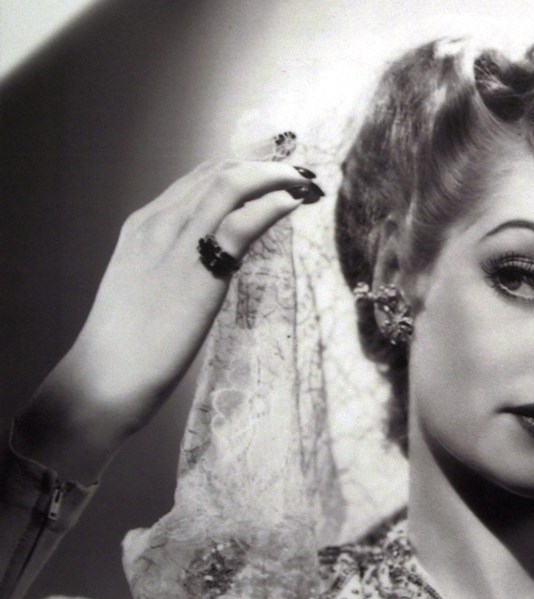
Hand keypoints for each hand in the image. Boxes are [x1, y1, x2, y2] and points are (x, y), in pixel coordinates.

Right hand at [14, 160, 321, 479]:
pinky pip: (244, 221)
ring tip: (306, 183)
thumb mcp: (147, 287)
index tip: (272, 175)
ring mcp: (176, 240)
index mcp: (144, 225)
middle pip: (219, 171)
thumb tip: (211, 260)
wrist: (106, 375)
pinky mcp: (199, 267)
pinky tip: (293, 204)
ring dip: (276, 177)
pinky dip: (273, 204)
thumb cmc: (128, 343)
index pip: (199, 178)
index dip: (242, 169)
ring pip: (232, 184)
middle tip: (299, 175)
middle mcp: (158, 222)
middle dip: (265, 166)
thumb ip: (175, 263)